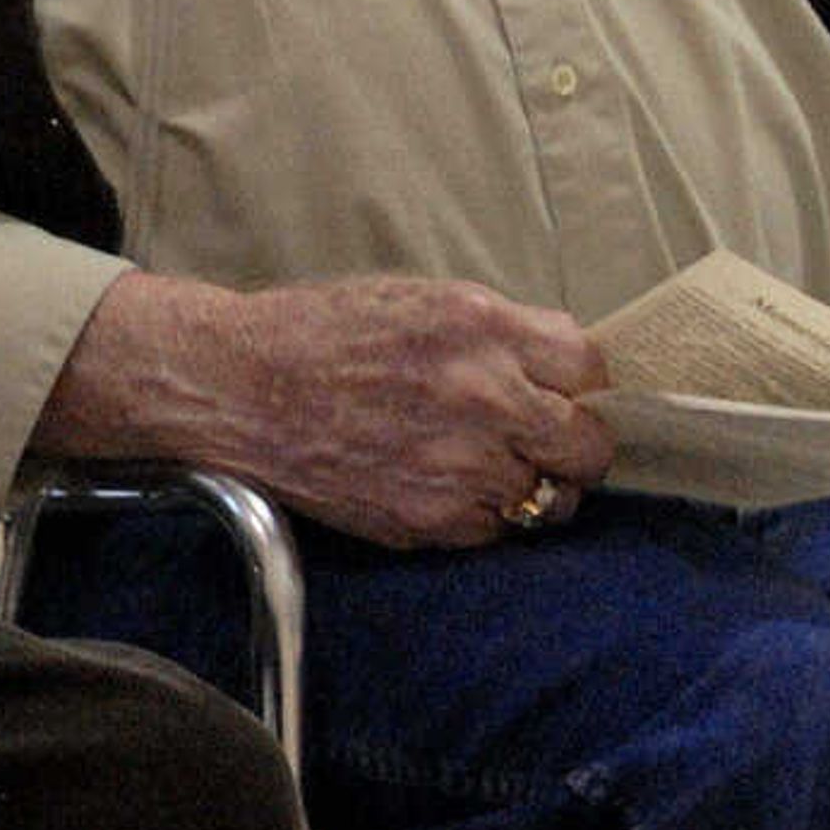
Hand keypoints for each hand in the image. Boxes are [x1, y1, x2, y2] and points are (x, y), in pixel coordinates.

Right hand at [53, 270, 612, 549]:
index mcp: (481, 328)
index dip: (579, 383)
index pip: (589, 367)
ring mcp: (460, 467)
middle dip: (573, 444)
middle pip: (587, 447)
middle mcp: (483, 397)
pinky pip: (493, 529)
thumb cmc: (322, 333)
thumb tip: (559, 374)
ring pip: (546, 498)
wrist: (241, 388)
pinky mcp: (431, 520)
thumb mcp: (418, 300)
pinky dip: (479, 512)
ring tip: (481, 461)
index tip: (562, 391)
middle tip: (546, 440)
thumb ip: (498, 334)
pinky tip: (440, 482)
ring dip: (525, 482)